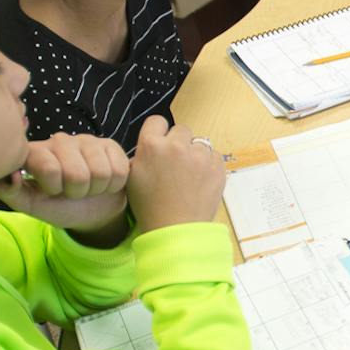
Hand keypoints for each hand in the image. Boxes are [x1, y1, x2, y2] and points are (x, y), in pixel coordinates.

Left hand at [0, 133, 129, 233]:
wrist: (91, 211)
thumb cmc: (58, 205)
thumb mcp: (30, 204)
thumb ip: (8, 191)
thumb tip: (9, 174)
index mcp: (36, 151)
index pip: (50, 169)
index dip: (54, 188)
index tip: (52, 191)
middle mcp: (59, 140)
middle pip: (77, 174)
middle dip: (77, 191)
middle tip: (73, 191)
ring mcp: (86, 140)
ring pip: (100, 173)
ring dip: (96, 189)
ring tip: (88, 187)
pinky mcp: (111, 144)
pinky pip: (118, 171)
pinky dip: (113, 185)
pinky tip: (104, 181)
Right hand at [127, 116, 225, 230]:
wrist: (175, 228)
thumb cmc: (149, 206)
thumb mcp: (132, 177)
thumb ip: (141, 154)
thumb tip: (151, 145)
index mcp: (151, 145)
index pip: (157, 121)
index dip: (158, 133)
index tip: (160, 145)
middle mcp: (176, 145)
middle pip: (181, 130)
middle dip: (179, 143)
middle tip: (176, 164)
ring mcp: (200, 155)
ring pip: (199, 143)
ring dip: (195, 154)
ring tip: (189, 176)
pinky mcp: (218, 166)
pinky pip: (214, 156)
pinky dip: (209, 165)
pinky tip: (200, 181)